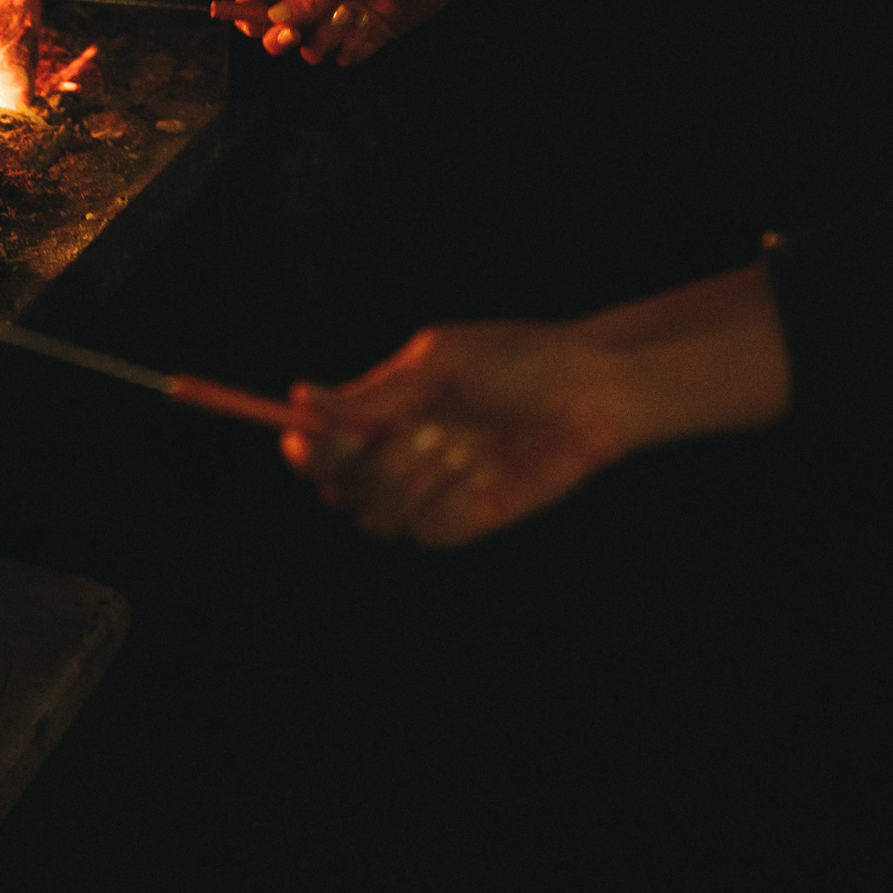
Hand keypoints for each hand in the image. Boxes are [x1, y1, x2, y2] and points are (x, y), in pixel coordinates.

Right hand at [234, 0, 457, 66]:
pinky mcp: (369, 36)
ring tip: (352, 17)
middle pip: (279, 28)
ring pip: (313, 48)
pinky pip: (346, 57)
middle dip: (280, 36)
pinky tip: (369, 29)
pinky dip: (353, 51)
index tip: (247, 24)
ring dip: (326, 40)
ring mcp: (342, 19)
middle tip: (291, 35)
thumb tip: (275, 20)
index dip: (246, 8)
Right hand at [280, 268, 788, 546]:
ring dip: (412, 484)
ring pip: (379, 519)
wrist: (591, 391)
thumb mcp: (440, 364)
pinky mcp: (468, 520)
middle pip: (339, 489)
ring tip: (460, 446)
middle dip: (371, 464)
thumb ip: (374, 394)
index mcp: (383, 411)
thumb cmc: (517, 360)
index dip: (307, 449)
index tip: (303, 441)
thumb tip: (301, 400)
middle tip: (419, 431)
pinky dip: (450, 505)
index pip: (320, 445)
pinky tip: (484, 473)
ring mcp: (432, 491)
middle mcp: (399, 455)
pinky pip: (431, 532)